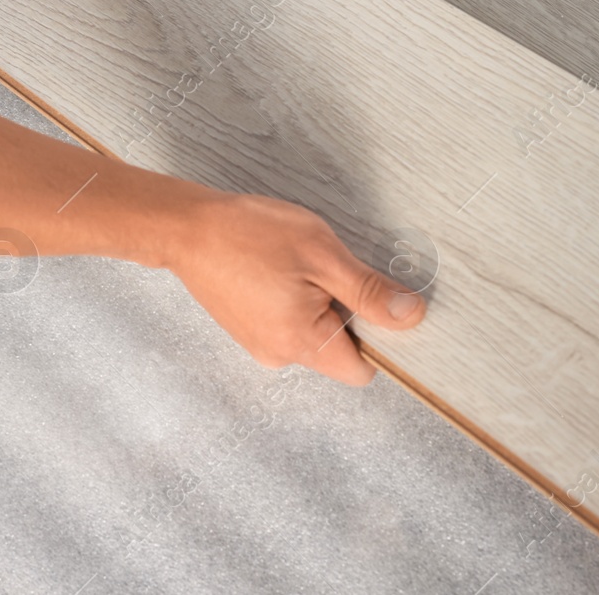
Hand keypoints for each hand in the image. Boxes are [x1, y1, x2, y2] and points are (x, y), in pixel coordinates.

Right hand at [164, 192, 425, 384]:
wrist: (187, 228)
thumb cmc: (251, 235)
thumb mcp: (322, 255)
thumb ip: (369, 292)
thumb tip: (412, 316)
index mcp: (302, 344)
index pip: (363, 370)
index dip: (379, 340)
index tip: (376, 302)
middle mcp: (280, 356)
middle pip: (340, 351)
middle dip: (346, 312)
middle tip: (327, 269)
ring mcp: (261, 344)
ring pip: (315, 334)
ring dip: (320, 303)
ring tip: (295, 265)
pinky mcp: (249, 329)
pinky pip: (290, 324)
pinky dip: (296, 299)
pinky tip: (279, 269)